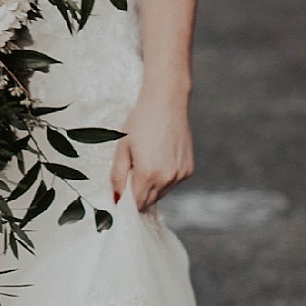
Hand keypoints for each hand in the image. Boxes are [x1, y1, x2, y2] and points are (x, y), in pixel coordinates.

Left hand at [109, 92, 193, 212]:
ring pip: (163, 193)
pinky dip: (166, 177)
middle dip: (140, 194)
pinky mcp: (189, 169)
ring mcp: (180, 174)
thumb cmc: (141, 121)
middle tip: (134, 173)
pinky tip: (161, 158)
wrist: (166, 102)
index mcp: (148, 175)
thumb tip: (116, 198)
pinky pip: (174, 182)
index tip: (123, 193)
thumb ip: (118, 176)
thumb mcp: (122, 148)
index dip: (128, 202)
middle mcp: (167, 178)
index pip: (137, 204)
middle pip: (150, 201)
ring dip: (154, 186)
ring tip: (148, 161)